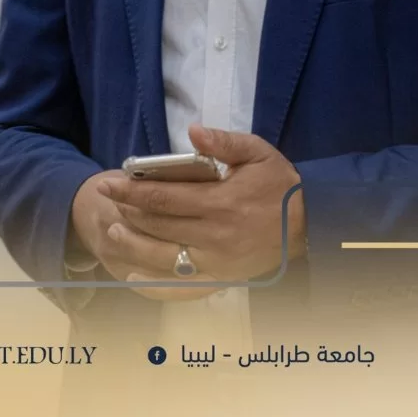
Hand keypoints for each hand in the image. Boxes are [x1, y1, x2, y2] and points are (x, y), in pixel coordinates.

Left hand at [98, 125, 305, 299]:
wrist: (311, 226)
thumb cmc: (281, 186)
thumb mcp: (259, 153)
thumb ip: (225, 142)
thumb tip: (192, 132)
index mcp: (221, 201)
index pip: (164, 197)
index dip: (132, 190)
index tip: (111, 182)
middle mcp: (214, 234)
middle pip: (158, 224)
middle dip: (128, 210)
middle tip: (107, 199)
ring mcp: (217, 261)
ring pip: (163, 256)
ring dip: (133, 244)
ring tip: (114, 231)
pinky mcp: (221, 278)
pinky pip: (181, 285)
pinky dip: (154, 283)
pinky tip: (134, 276)